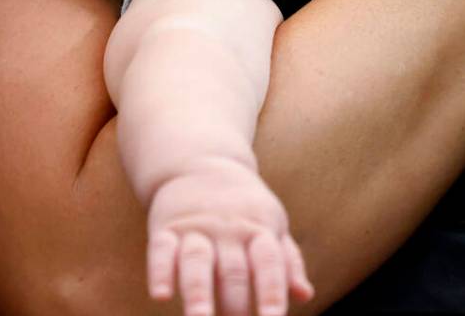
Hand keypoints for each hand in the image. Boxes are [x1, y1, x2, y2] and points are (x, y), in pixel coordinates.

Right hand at [146, 157, 312, 315]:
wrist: (202, 163)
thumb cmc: (245, 207)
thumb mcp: (272, 225)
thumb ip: (287, 261)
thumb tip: (305, 295)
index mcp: (260, 228)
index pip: (269, 261)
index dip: (272, 290)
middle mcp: (229, 229)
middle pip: (233, 270)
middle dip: (234, 304)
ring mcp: (197, 228)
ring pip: (197, 262)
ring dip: (198, 293)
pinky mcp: (165, 228)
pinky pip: (161, 251)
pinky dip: (160, 272)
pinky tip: (161, 295)